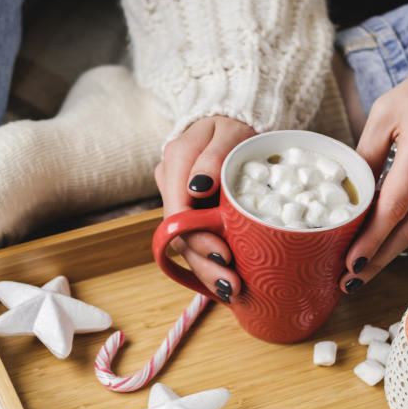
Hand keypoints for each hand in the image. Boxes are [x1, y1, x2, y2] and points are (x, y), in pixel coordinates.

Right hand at [155, 116, 255, 301]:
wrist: (235, 117)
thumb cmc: (236, 124)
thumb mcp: (230, 131)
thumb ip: (214, 158)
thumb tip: (198, 187)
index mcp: (176, 161)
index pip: (178, 211)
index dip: (198, 240)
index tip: (224, 257)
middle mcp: (171, 182)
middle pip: (179, 234)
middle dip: (205, 264)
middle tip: (232, 285)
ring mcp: (178, 197)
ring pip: (186, 242)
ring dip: (207, 270)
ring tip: (232, 290)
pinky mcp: (191, 209)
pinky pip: (196, 238)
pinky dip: (211, 260)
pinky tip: (226, 280)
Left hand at [339, 66, 407, 292]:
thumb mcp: (385, 114)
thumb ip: (366, 155)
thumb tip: (347, 196)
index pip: (395, 204)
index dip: (372, 238)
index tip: (350, 262)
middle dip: (379, 259)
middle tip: (351, 282)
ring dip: (390, 252)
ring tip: (362, 272)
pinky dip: (404, 231)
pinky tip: (383, 245)